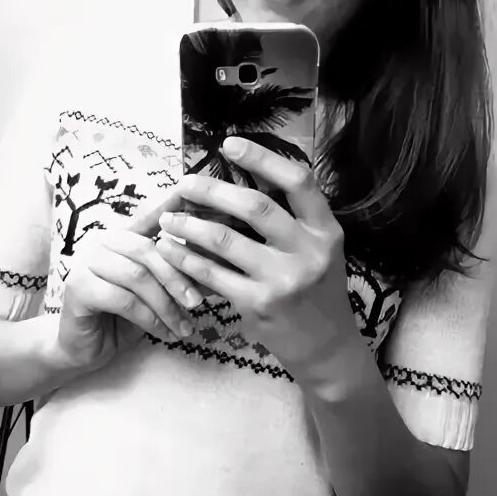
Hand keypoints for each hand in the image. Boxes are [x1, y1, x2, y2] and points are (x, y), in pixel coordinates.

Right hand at [53, 189, 203, 374]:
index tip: (199, 200)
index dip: (173, 204)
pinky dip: (149, 319)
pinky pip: (123, 299)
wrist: (85, 350)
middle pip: (146, 249)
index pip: (150, 216)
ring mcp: (85, 261)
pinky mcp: (77, 287)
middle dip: (177, 277)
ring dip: (166, 305)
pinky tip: (164, 334)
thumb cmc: (124, 318)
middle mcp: (101, 241)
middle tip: (197, 303)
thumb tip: (213, 265)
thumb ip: (174, 274)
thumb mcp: (155, 293)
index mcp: (122, 236)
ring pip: (137, 276)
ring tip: (183, 327)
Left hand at [155, 137, 355, 387]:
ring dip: (190, 225)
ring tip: (169, 217)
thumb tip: (245, 178)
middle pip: (255, 206)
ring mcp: (284, 279)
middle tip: (184, 184)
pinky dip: (186, 259)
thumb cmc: (318, 293)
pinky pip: (213, 274)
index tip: (230, 146)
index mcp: (326, 231)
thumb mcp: (319, 251)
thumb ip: (292, 220)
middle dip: (212, 190)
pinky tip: (169, 250)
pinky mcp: (259, 303)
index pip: (298, 181)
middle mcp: (309, 251)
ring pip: (226, 239)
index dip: (262, 158)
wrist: (328, 350)